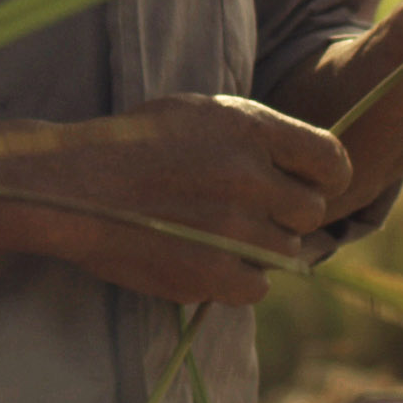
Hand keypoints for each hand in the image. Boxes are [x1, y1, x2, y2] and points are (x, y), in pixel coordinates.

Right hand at [10, 93, 348, 305]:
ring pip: (286, 252)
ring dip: (259, 248)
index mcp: (248, 129)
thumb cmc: (132, 144)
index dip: (326, 178)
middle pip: (312, 212)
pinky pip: (257, 287)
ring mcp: (232, 230)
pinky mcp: (212, 274)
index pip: (332, 161)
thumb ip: (256, 137)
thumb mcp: (198, 114)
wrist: (70, 188)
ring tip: (215, 233)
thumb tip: (304, 166)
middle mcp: (248, 177)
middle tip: (248, 213)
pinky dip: (237, 279)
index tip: (306, 185)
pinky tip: (205, 259)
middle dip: (286, 215)